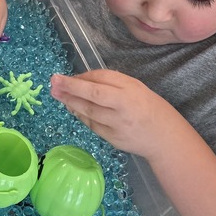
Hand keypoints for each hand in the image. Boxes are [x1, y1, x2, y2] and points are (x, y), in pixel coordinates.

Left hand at [50, 69, 182, 159]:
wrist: (163, 137)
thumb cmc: (147, 106)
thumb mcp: (134, 87)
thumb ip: (110, 81)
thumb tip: (80, 80)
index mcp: (129, 91)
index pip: (100, 81)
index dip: (79, 78)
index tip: (62, 76)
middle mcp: (123, 108)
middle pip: (92, 95)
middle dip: (70, 89)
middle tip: (53, 83)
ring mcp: (117, 126)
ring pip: (88, 112)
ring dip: (70, 103)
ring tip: (57, 94)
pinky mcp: (112, 139)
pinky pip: (92, 125)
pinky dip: (80, 115)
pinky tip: (72, 108)